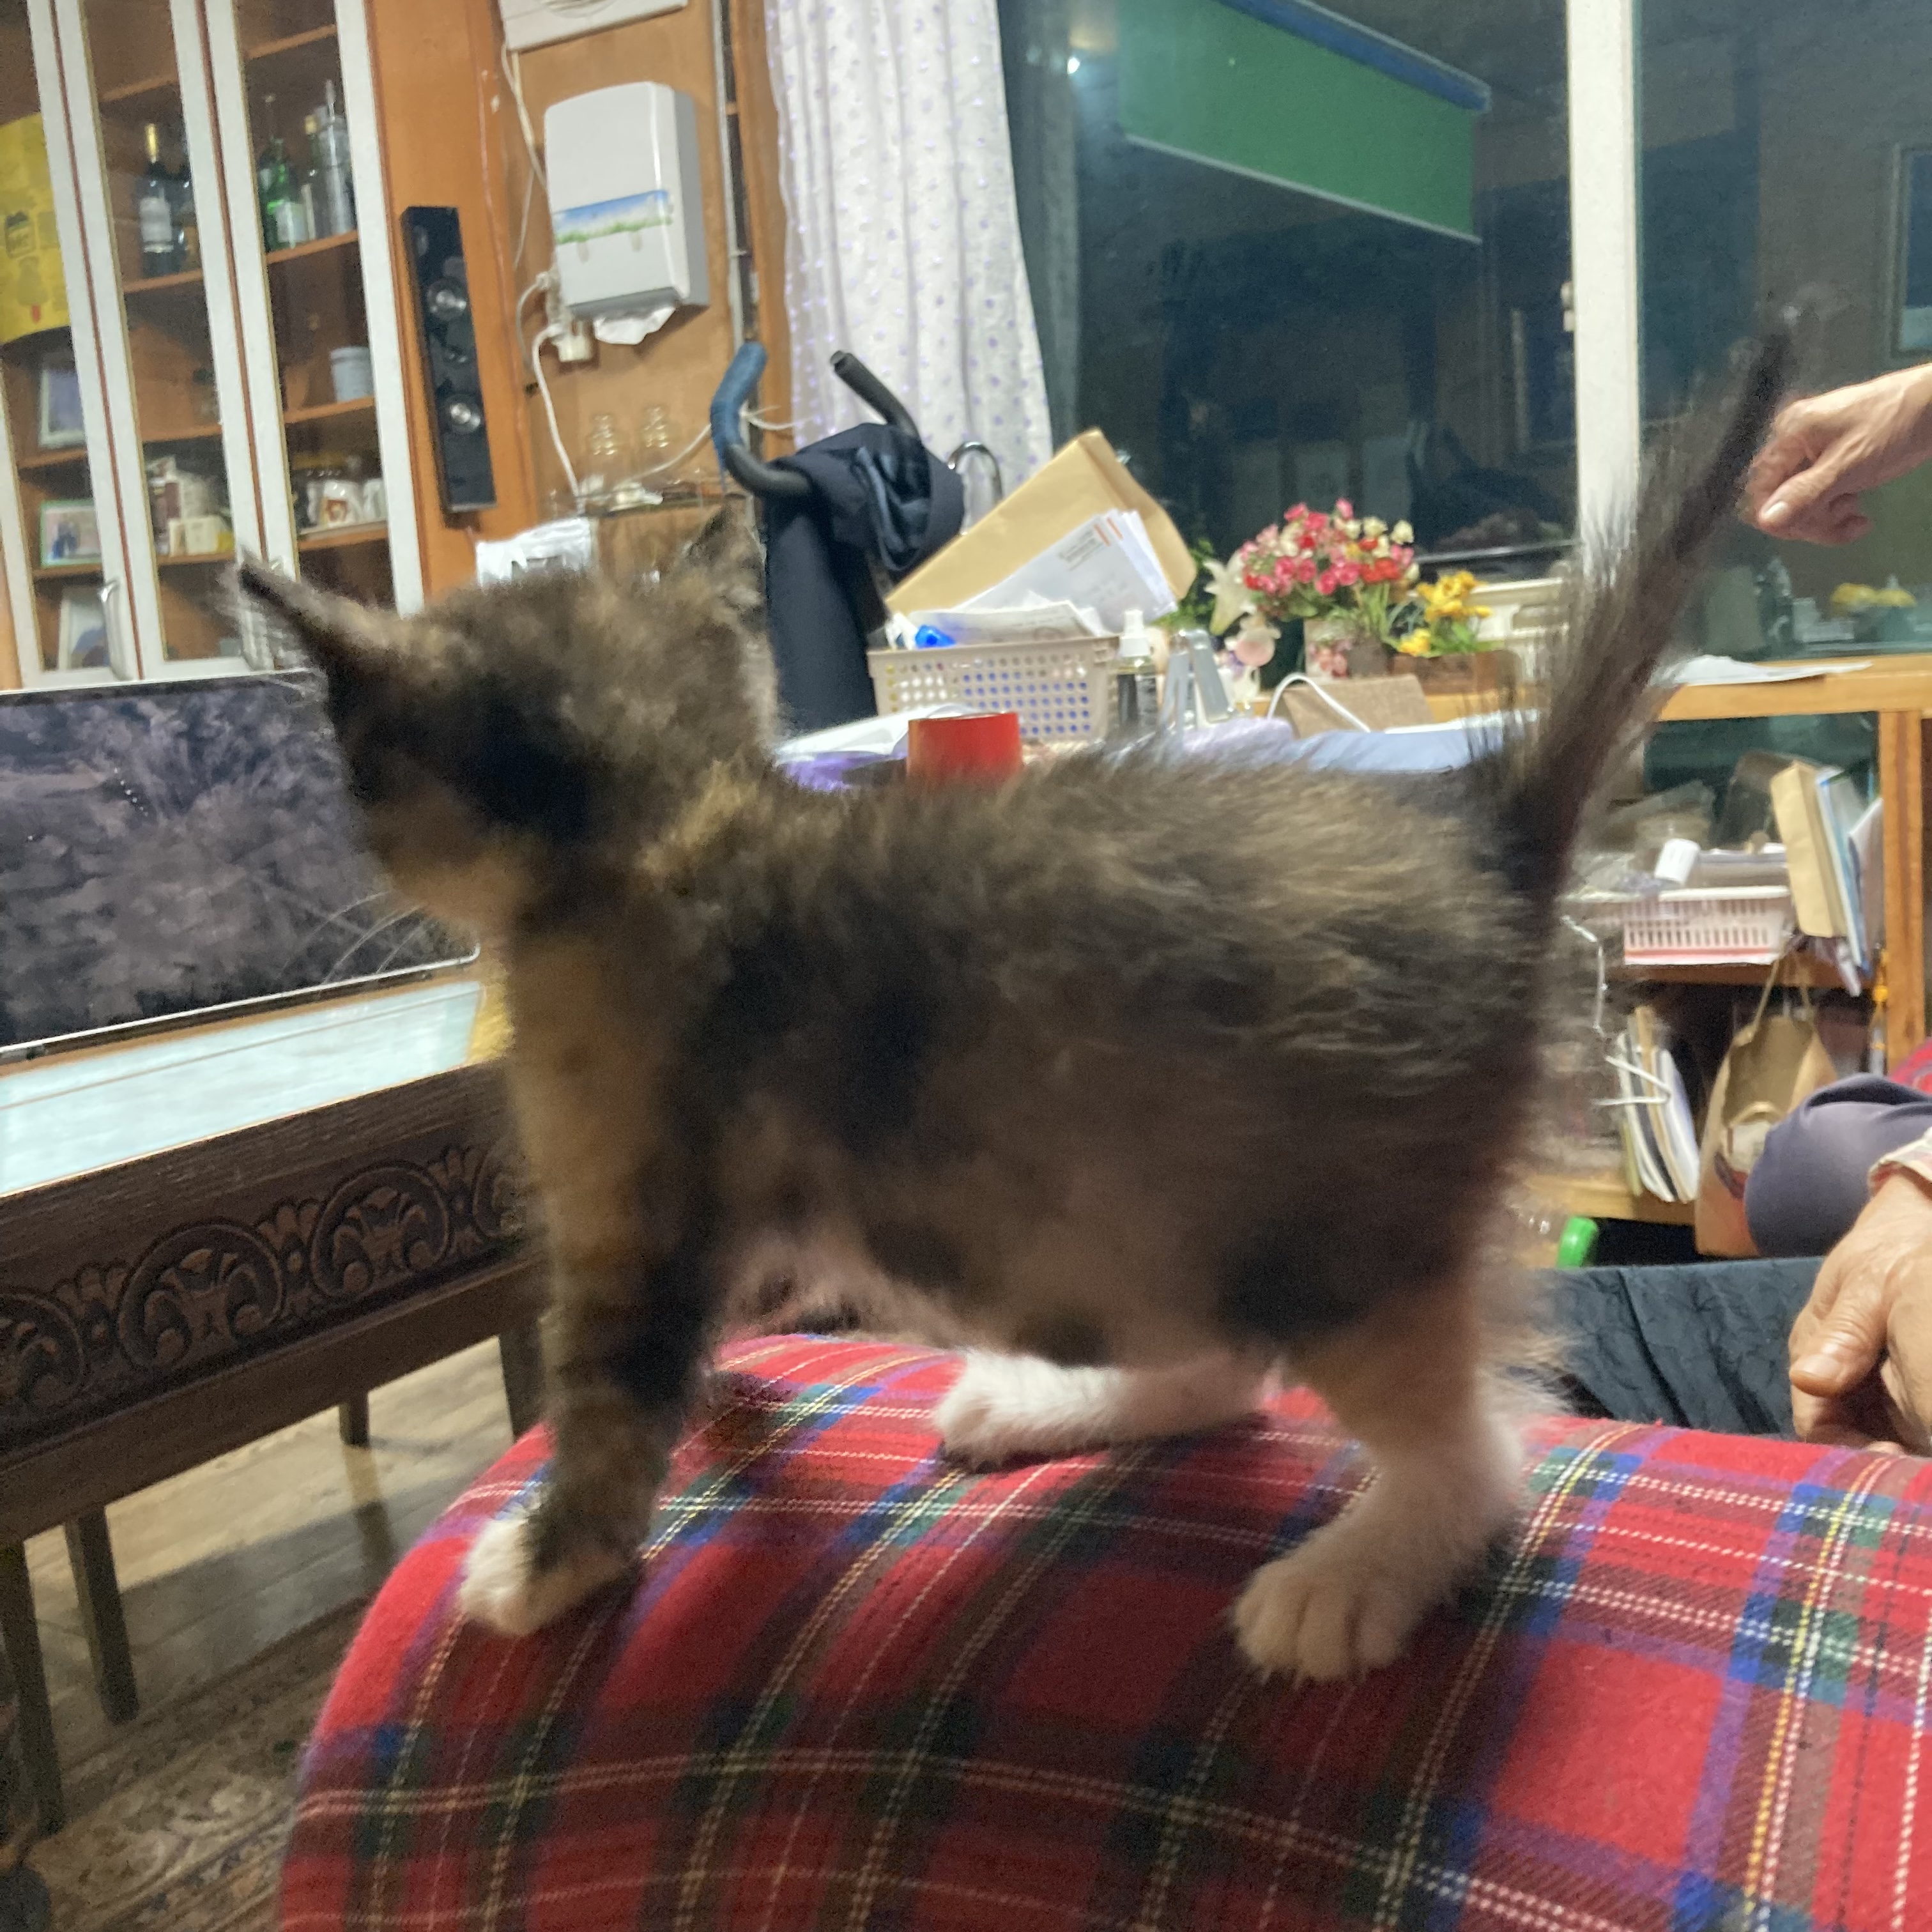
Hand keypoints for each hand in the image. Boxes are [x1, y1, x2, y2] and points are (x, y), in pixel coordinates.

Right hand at [1747, 363, 1931, 544]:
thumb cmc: (1894, 427)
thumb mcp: (1850, 465)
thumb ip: (1806, 493)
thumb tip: (1766, 520)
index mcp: (1788, 434)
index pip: (1761, 490)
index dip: (1781, 517)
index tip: (1812, 528)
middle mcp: (1792, 440)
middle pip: (1780, 499)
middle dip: (1810, 518)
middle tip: (1845, 519)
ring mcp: (1811, 449)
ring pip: (1800, 502)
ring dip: (1826, 517)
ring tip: (1856, 512)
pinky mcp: (1830, 458)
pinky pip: (1818, 494)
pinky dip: (1836, 509)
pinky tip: (1857, 514)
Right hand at [1788, 1169, 1931, 1451]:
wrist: (1912, 1233)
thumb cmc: (1887, 1256)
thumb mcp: (1868, 1286)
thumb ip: (1843, 1334)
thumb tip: (1808, 1379)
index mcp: (1811, 1354)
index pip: (1816, 1421)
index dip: (1847, 1448)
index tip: (1891, 1457)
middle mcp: (1830, 1380)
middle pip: (1842, 1438)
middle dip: (1874, 1458)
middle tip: (1913, 1464)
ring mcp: (1862, 1389)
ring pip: (1869, 1440)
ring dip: (1897, 1454)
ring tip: (1921, 1458)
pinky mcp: (1892, 1395)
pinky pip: (1893, 1430)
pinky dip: (1911, 1441)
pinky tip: (1924, 1443)